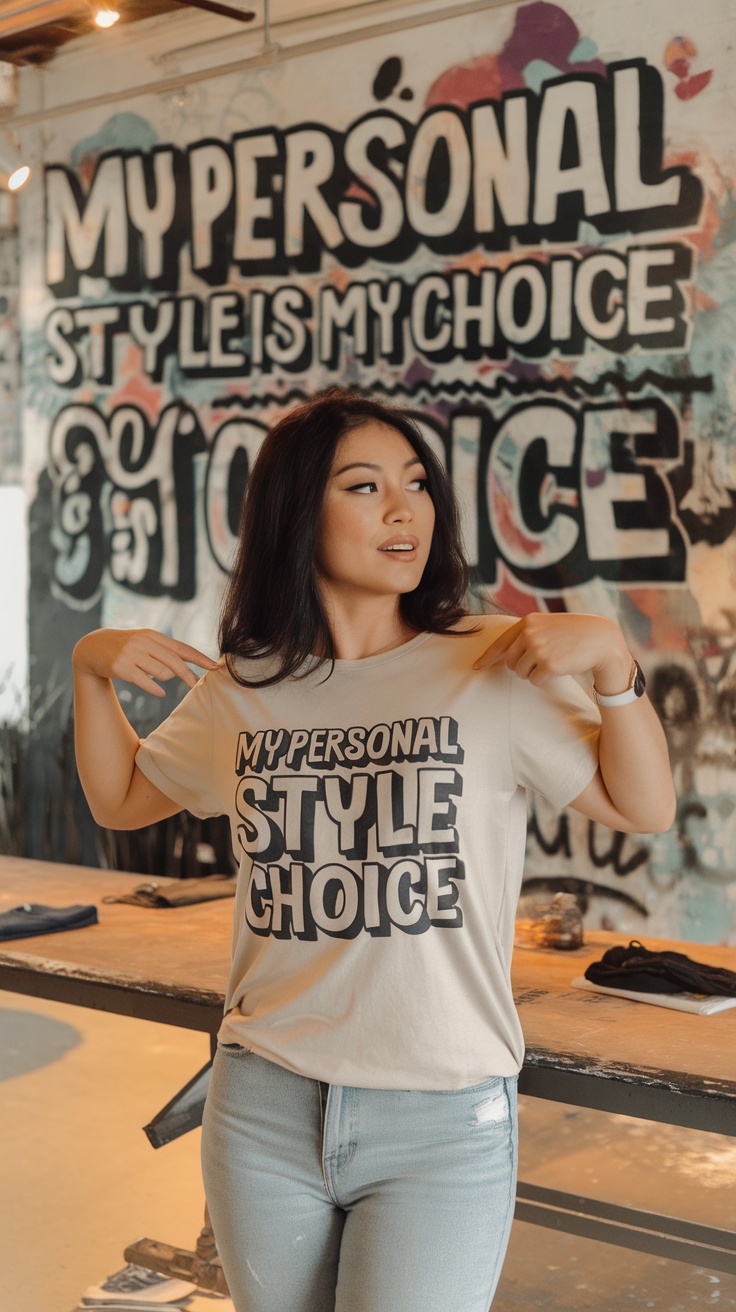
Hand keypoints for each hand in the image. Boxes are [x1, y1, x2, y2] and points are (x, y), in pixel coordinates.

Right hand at [73, 628, 217, 697]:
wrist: (93, 647)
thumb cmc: (126, 646)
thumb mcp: (144, 642)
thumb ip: (165, 650)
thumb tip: (188, 665)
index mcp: (153, 635)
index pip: (182, 648)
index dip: (200, 658)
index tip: (215, 667)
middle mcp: (143, 643)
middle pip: (175, 662)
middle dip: (189, 675)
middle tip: (198, 686)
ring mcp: (132, 655)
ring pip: (162, 674)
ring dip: (165, 680)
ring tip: (153, 675)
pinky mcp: (122, 668)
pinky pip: (147, 683)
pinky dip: (156, 689)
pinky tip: (160, 692)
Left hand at [472, 613, 631, 691]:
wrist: (601, 639)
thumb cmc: (574, 633)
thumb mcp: (548, 626)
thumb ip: (528, 635)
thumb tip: (504, 656)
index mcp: (528, 622)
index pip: (501, 642)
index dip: (488, 657)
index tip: (476, 666)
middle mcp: (530, 634)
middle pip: (510, 662)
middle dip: (521, 667)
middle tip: (540, 662)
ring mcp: (539, 649)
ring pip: (521, 673)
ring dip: (533, 673)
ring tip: (552, 662)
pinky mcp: (549, 665)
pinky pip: (534, 681)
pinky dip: (544, 680)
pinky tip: (558, 668)